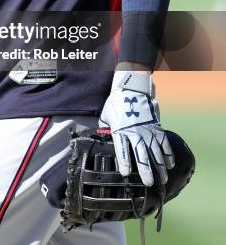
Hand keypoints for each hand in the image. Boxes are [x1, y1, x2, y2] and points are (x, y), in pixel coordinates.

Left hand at [99, 71, 174, 185]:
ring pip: (155, 151)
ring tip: (163, 179)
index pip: (122, 149)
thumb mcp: (106, 116)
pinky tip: (170, 164)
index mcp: (120, 130)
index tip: (126, 173)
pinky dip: (168, 153)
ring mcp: (147, 130)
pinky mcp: (156, 127)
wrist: (131, 89)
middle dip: (146, 170)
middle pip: (141, 153)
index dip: (124, 161)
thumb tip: (101, 138)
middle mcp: (135, 132)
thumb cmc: (116, 104)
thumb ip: (105, 129)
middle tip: (149, 183)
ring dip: (160, 166)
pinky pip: (163, 142)